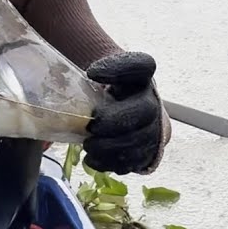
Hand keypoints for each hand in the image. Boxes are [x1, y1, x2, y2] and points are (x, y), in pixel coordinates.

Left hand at [83, 51, 163, 174]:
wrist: (126, 116)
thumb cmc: (107, 95)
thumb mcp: (100, 79)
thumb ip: (88, 75)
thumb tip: (72, 76)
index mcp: (140, 77)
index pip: (142, 65)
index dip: (119, 67)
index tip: (91, 73)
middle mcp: (153, 100)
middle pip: (145, 111)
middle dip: (116, 121)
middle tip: (92, 127)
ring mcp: (155, 128)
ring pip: (142, 140)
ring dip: (112, 147)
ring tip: (89, 145)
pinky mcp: (148, 152)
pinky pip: (136, 161)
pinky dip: (112, 163)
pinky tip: (93, 159)